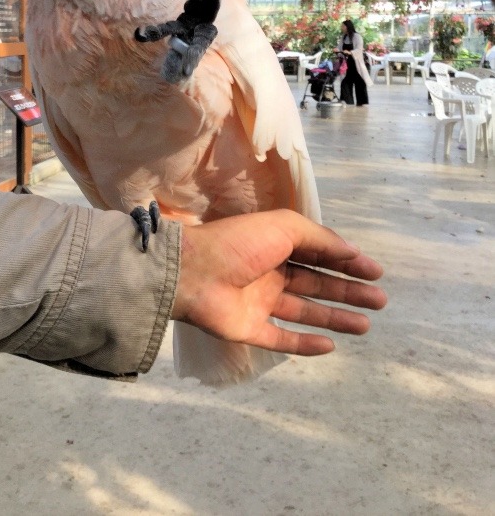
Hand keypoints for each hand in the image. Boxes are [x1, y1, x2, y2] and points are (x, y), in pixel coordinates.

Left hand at [173, 210, 385, 355]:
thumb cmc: (240, 243)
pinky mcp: (248, 329)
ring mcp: (259, 303)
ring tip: (366, 324)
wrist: (193, 273)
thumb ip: (320, 239)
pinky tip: (330, 345)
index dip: (347, 263)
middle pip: (317, 284)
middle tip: (380, 301)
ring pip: (304, 312)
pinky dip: (305, 343)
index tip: (376, 273)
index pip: (318, 255)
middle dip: (348, 292)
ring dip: (335, 318)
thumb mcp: (284, 228)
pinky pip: (281, 339)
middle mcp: (269, 273)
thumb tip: (352, 250)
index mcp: (276, 246)